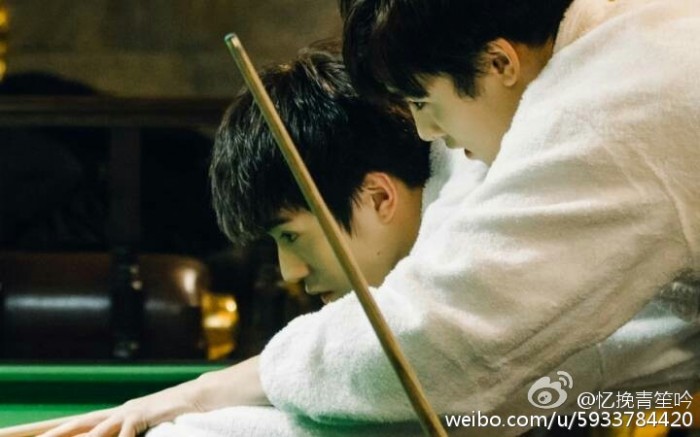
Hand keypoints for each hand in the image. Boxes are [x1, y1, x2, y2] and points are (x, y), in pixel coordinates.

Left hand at [36, 356, 268, 436]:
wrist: (213, 394)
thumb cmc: (189, 413)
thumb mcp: (158, 430)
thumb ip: (139, 433)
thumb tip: (128, 435)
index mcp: (119, 419)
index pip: (78, 427)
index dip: (51, 433)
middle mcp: (120, 413)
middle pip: (75, 424)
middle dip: (44, 433)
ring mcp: (131, 411)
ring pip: (93, 427)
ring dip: (69, 436)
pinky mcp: (146, 412)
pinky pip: (125, 428)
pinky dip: (114, 436)